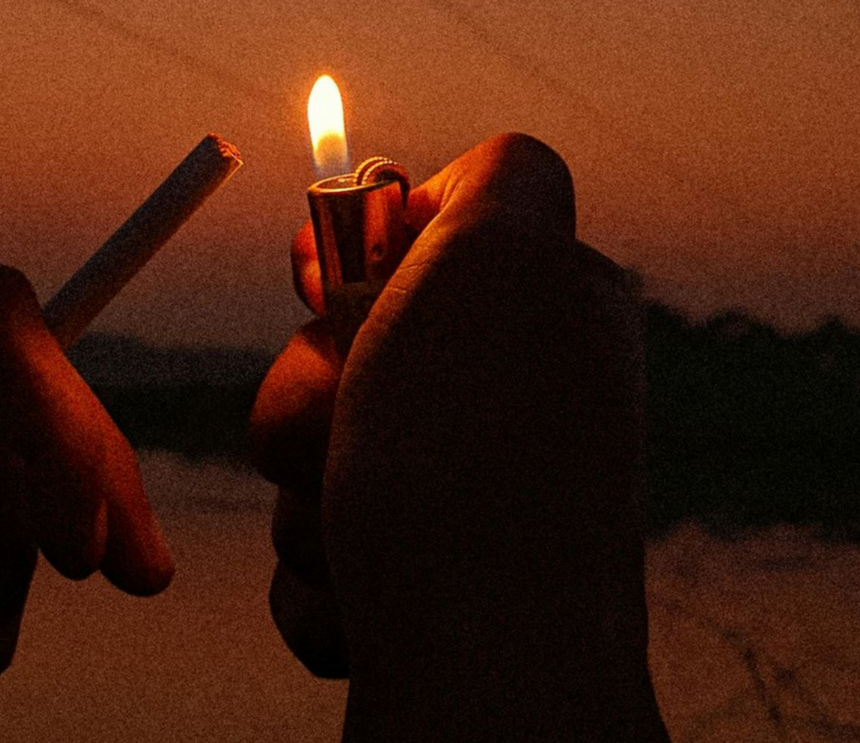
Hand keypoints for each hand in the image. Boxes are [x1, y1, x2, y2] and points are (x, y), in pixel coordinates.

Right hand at [250, 135, 666, 740]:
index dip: (354, 252)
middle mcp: (520, 405)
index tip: (325, 282)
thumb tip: (448, 189)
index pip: (421, 233)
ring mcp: (472, 506)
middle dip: (309, 390)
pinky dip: (321, 583)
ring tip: (369, 538)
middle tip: (356, 426)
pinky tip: (370, 607)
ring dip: (308, 495)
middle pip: (343, 347)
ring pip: (315, 456)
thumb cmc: (477, 469)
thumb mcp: (503, 255)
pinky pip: (317, 555)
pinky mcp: (425, 597)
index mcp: (551, 311)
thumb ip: (496, 178)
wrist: (486, 682)